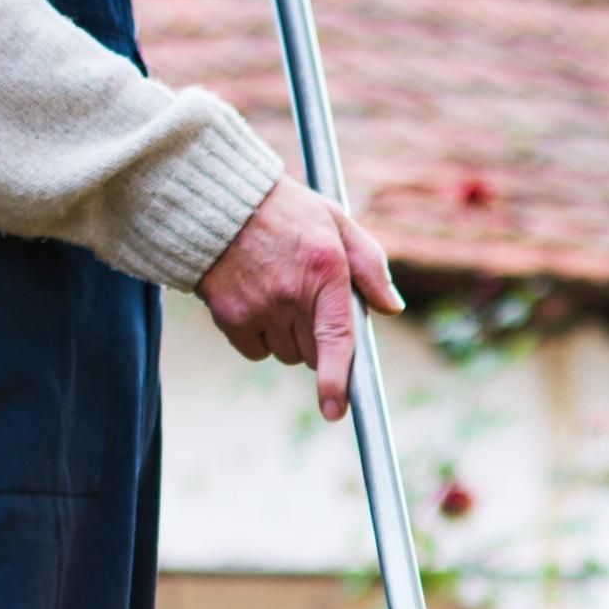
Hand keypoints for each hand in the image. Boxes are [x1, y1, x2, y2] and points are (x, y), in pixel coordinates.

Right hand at [198, 177, 404, 420]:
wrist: (217, 198)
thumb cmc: (284, 211)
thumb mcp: (334, 220)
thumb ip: (369, 264)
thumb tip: (391, 307)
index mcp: (325, 269)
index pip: (336, 337)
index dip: (337, 379)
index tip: (334, 410)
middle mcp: (291, 293)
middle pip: (314, 353)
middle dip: (317, 339)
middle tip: (304, 301)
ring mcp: (258, 307)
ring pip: (286, 354)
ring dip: (287, 338)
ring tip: (275, 293)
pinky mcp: (229, 316)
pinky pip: (256, 352)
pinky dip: (258, 338)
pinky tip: (254, 302)